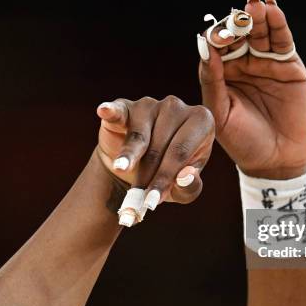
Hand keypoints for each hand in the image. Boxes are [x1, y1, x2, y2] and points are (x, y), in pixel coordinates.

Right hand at [96, 95, 214, 206]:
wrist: (137, 167)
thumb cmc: (168, 174)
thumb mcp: (183, 188)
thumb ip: (189, 187)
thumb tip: (186, 177)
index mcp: (201, 122)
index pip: (181, 152)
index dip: (165, 178)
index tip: (152, 201)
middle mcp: (177, 107)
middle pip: (160, 145)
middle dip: (147, 175)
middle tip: (136, 199)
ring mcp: (150, 104)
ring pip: (140, 136)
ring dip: (129, 158)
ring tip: (122, 170)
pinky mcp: (125, 106)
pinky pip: (118, 111)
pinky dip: (111, 111)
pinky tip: (104, 111)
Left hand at [199, 0, 305, 179]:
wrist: (275, 160)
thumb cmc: (242, 141)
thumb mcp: (219, 113)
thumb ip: (211, 81)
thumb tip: (204, 47)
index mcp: (222, 74)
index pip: (217, 47)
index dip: (217, 38)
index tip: (215, 36)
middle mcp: (243, 64)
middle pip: (239, 34)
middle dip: (237, 23)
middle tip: (237, 15)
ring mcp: (266, 63)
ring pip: (260, 32)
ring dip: (257, 17)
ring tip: (254, 6)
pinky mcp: (288, 65)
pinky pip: (282, 40)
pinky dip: (278, 23)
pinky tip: (271, 9)